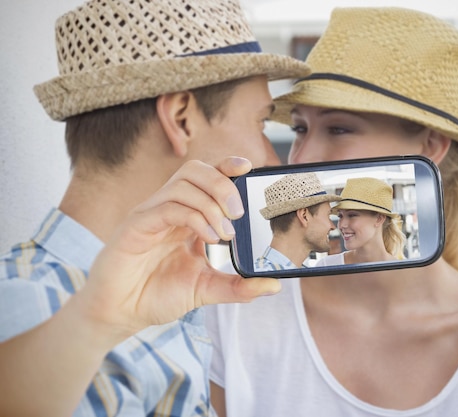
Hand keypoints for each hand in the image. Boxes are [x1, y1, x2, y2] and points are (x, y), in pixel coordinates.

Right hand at [79, 157, 280, 337]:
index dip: (227, 167)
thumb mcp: (206, 289)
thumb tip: (273, 285)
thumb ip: (239, 286)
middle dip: (223, 184)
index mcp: (186, 216)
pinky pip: (168, 207)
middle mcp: (169, 208)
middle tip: (239, 212)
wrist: (120, 314)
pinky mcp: (136, 226)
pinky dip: (194, 218)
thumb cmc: (157, 295)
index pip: (207, 177)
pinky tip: (209, 238)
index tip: (249, 168)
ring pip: (182, 184)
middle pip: (195, 171)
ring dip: (211, 203)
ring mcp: (151, 214)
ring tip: (225, 233)